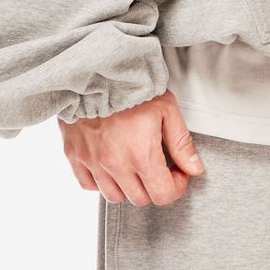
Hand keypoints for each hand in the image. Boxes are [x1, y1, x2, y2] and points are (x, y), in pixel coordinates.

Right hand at [58, 88, 205, 205]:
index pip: (163, 195)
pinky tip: (111, 163)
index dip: (177, 186)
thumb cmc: (132, 86)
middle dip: (154, 186)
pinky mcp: (75, 156)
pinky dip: (102, 181)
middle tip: (158, 165)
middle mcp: (115, 165)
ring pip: (114, 196)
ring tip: (134, 164)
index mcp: (141, 154)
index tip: (178, 172)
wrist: (94, 70)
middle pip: (140, 199)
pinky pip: (89, 185)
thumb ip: (181, 143)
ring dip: (129, 187)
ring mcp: (93, 162)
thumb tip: (194, 169)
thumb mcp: (166, 108)